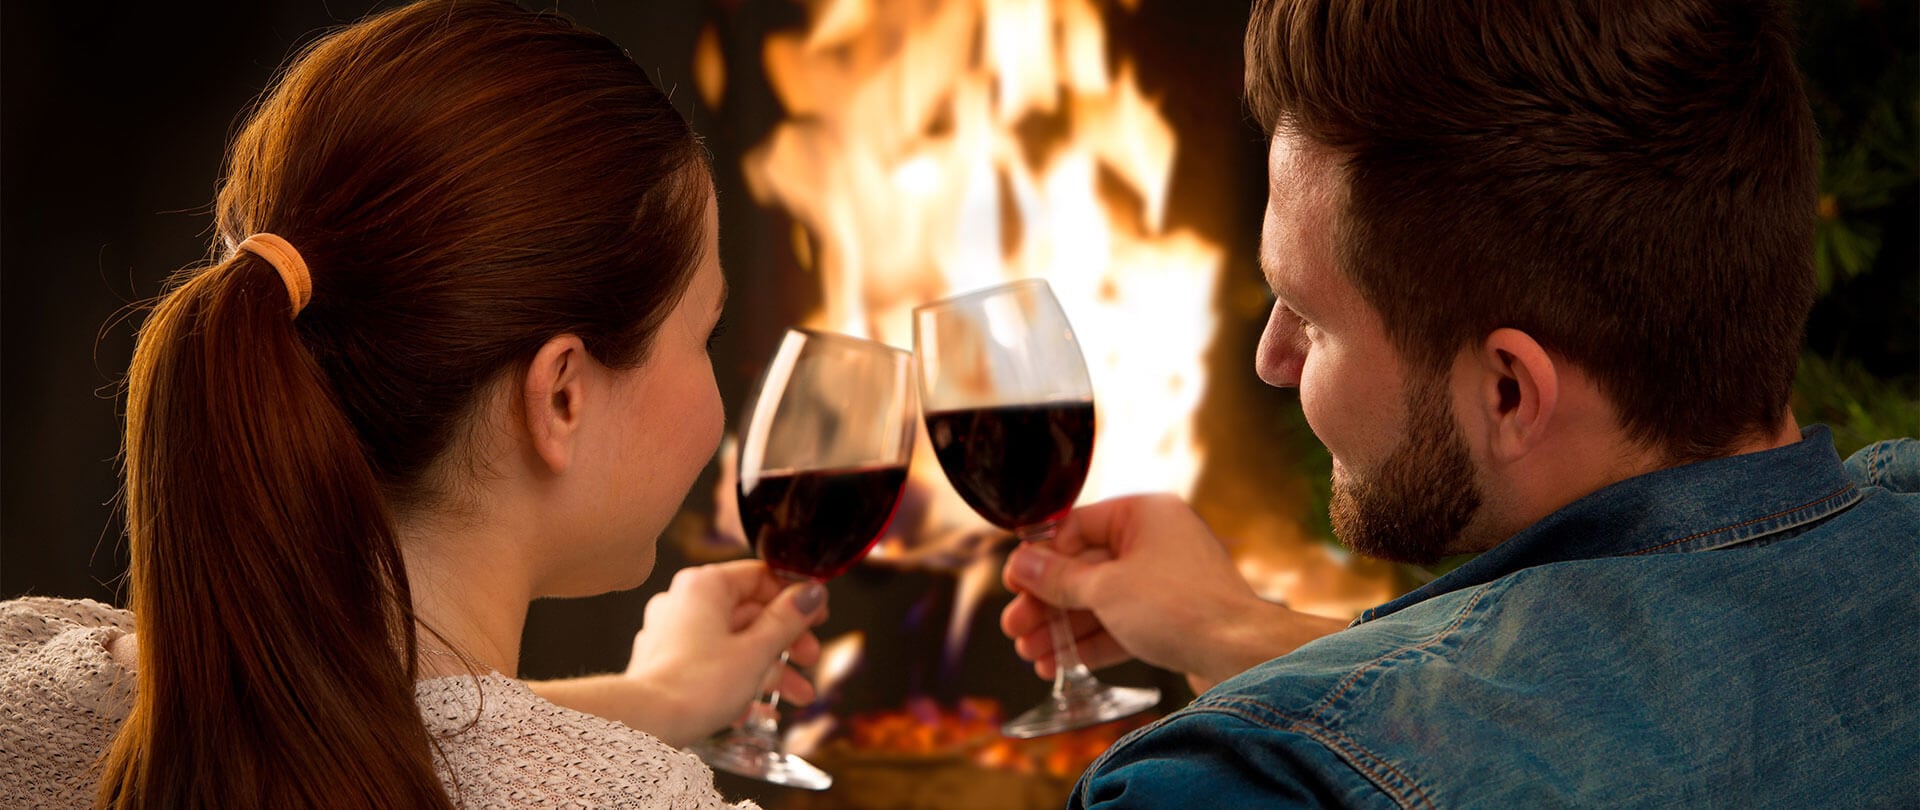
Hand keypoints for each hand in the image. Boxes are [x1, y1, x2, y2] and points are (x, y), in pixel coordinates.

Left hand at [531, 559, 825, 746]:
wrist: (646, 723)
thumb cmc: (696, 684)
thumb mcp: (757, 650)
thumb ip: (788, 619)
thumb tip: (812, 593)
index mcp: (704, 586)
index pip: (760, 576)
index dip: (794, 596)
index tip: (817, 614)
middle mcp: (683, 602)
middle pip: (749, 613)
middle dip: (786, 643)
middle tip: (809, 657)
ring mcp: (671, 633)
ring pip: (733, 643)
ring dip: (769, 669)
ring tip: (796, 696)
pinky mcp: (665, 663)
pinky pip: (711, 665)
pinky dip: (737, 682)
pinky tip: (759, 711)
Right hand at [1000, 493, 1344, 691]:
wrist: (1240, 654)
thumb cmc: (1180, 608)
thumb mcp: (1106, 589)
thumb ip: (1059, 577)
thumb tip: (1022, 563)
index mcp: (1145, 513)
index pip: (1076, 527)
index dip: (1040, 557)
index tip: (1014, 583)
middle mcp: (1156, 541)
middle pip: (1085, 568)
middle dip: (1047, 602)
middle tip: (1014, 626)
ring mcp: (1165, 581)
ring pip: (1100, 601)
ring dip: (1063, 628)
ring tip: (1031, 653)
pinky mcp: (1171, 617)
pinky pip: (1121, 624)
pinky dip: (1091, 643)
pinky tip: (1059, 663)